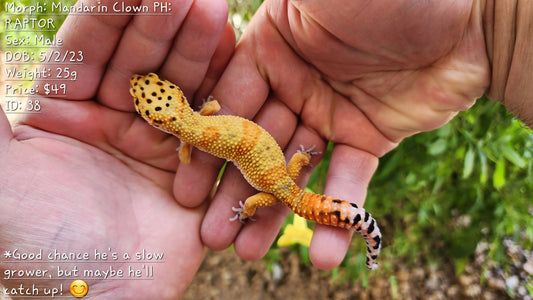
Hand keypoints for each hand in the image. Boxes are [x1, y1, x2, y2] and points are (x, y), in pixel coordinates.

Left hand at [0, 0, 233, 297]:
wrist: (98, 297)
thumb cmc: (36, 240)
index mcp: (64, 110)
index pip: (89, 48)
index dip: (112, 12)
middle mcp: (113, 119)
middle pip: (141, 58)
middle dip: (163, 24)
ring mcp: (158, 140)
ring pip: (180, 83)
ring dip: (198, 48)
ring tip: (215, 12)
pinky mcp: (193, 165)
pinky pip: (211, 122)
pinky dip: (223, 93)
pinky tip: (235, 58)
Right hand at [177, 0, 489, 269]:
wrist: (472, 20)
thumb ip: (272, 18)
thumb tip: (214, 35)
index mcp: (273, 48)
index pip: (230, 103)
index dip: (206, 148)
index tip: (186, 188)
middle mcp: (296, 84)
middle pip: (256, 146)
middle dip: (233, 191)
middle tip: (212, 235)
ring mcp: (331, 114)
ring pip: (294, 169)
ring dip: (273, 213)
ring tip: (247, 252)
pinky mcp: (368, 138)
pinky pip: (346, 180)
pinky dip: (334, 215)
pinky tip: (323, 256)